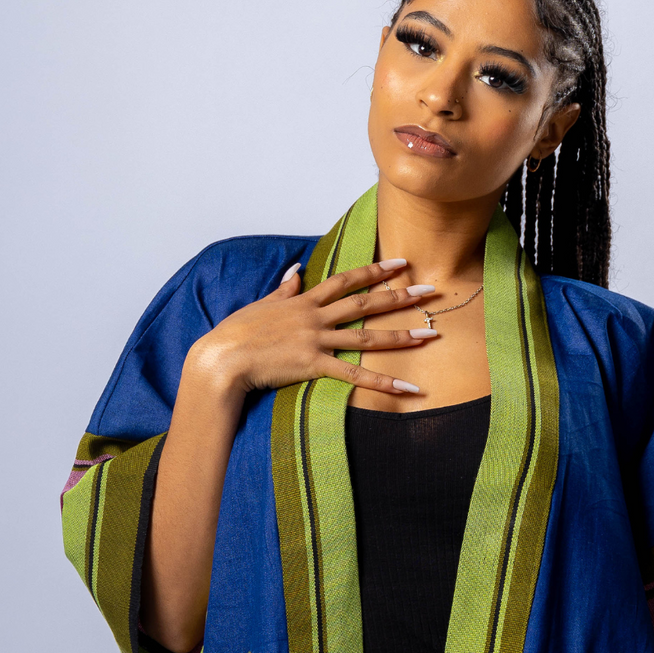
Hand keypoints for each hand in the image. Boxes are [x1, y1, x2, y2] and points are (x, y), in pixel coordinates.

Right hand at [183, 257, 438, 399]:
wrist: (221, 358)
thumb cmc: (235, 333)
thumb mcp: (261, 305)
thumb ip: (284, 289)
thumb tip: (295, 270)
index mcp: (303, 301)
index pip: (346, 280)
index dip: (375, 270)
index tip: (401, 263)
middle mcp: (314, 317)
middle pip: (365, 303)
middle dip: (400, 296)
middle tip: (431, 291)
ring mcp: (315, 340)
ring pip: (366, 336)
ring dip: (401, 336)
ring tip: (431, 334)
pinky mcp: (313, 365)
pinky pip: (355, 376)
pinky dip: (382, 383)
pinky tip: (406, 389)